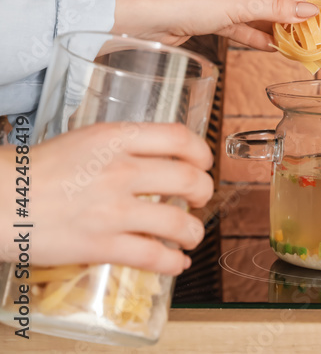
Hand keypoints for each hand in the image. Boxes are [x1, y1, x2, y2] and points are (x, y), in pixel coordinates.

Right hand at [2, 122, 213, 274]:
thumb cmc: (37, 172)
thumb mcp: (85, 140)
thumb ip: (123, 146)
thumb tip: (158, 157)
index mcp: (115, 139)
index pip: (178, 137)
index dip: (200, 152)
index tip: (202, 162)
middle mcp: (120, 171)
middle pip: (188, 178)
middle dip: (203, 191)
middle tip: (199, 198)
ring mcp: (113, 210)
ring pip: (178, 222)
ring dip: (193, 231)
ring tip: (191, 234)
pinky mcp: (101, 245)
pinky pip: (152, 256)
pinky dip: (173, 262)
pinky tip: (176, 262)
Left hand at [112, 0, 319, 49]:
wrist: (144, 21)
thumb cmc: (188, 0)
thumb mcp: (238, 5)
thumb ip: (276, 9)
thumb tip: (309, 11)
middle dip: (281, 8)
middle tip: (302, 25)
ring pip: (250, 6)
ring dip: (269, 23)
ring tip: (290, 39)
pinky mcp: (206, 13)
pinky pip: (236, 21)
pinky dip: (251, 32)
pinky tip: (269, 46)